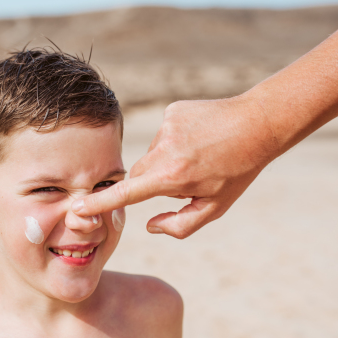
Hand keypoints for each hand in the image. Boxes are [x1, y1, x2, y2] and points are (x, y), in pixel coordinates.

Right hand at [72, 95, 278, 238]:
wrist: (258, 124)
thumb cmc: (238, 171)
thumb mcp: (215, 207)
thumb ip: (180, 225)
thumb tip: (150, 225)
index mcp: (172, 177)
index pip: (127, 193)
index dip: (100, 203)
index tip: (78, 208)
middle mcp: (164, 150)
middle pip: (138, 173)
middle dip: (152, 181)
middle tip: (184, 180)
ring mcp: (166, 127)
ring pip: (152, 153)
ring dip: (166, 160)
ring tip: (198, 156)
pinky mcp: (171, 111)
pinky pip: (163, 133)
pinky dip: (175, 140)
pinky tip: (199, 138)